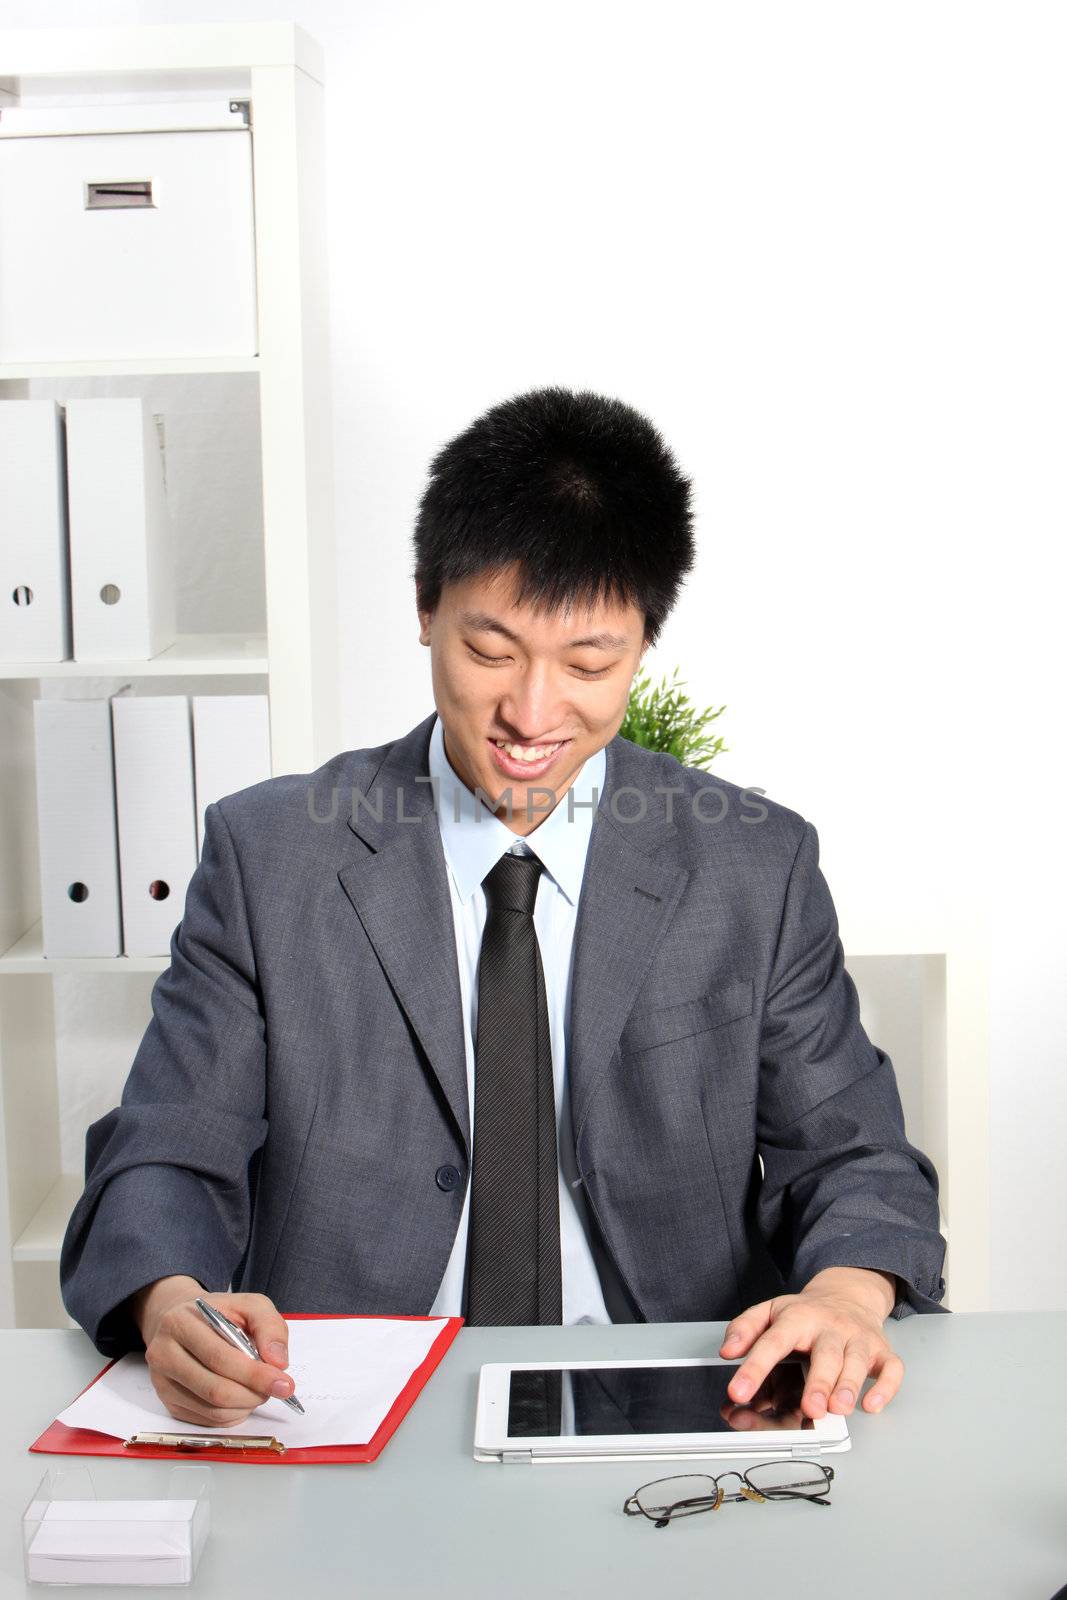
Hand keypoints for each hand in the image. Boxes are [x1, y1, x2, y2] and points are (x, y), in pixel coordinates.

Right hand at [129, 1275, 294, 1426]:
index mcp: (180, 1323)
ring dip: (246, 1405)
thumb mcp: (249, 1305)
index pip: (219, 1357)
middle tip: (277, 1389)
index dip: (255, 1374)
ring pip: (212, 1409)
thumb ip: (269, 1326)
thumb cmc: (220, 1314)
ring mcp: (163, 1383)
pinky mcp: (168, 1403)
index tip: (283, 1382)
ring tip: (259, 1389)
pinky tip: (242, 1397)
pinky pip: (207, 1420)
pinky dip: (233, 1414)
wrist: (184, 1322)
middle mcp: (163, 1354)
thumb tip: (278, 1362)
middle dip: (254, 1393)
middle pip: (215, 1389)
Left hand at [717, 1266, 903, 1419]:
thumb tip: (727, 1350)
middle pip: (826, 1353)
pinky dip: (885, 1388)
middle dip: (819, 1381)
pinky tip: (872, 1404)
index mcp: (798, 1317)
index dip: (755, 1367)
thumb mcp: (770, 1311)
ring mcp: (858, 1338)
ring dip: (850, 1386)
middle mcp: (830, 1327)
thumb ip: (745, 1328)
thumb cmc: (806, 1312)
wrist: (848, 1293)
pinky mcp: (881, 1350)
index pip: (773, 1341)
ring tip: (838, 1408)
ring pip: (858, 1361)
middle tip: (810, 1408)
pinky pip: (891, 1368)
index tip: (738, 1392)